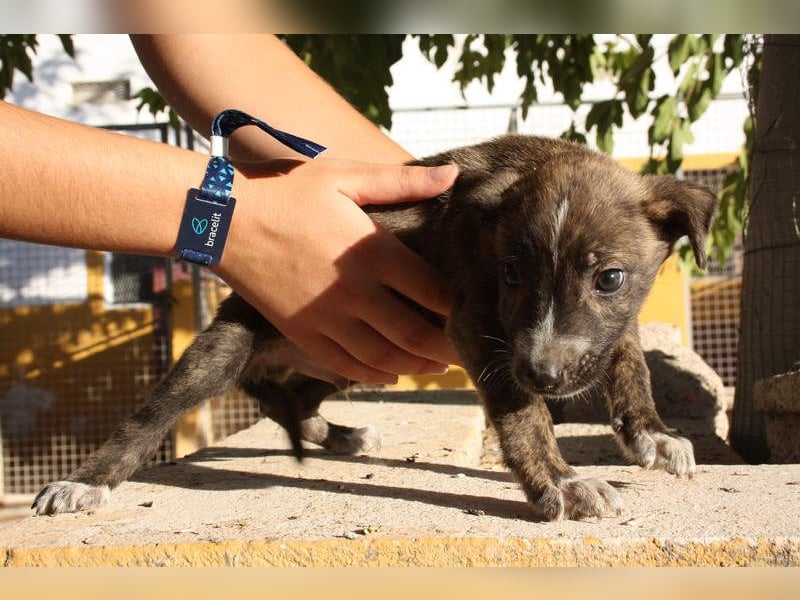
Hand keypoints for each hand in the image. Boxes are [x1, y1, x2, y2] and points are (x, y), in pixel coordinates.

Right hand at [214, 158, 460, 384]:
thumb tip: (453, 174)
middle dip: (448, 349)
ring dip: (416, 367)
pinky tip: (392, 373)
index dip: (459, 308)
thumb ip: (402, 181)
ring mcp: (327, 318)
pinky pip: (346, 365)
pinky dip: (374, 375)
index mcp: (373, 252)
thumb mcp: (344, 176)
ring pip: (384, 358)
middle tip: (468, 354)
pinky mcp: (302, 333)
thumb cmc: (286, 191)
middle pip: (416, 335)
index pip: (434, 293)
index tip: (474, 312)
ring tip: (437, 367)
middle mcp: (355, 292)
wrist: (222, 219)